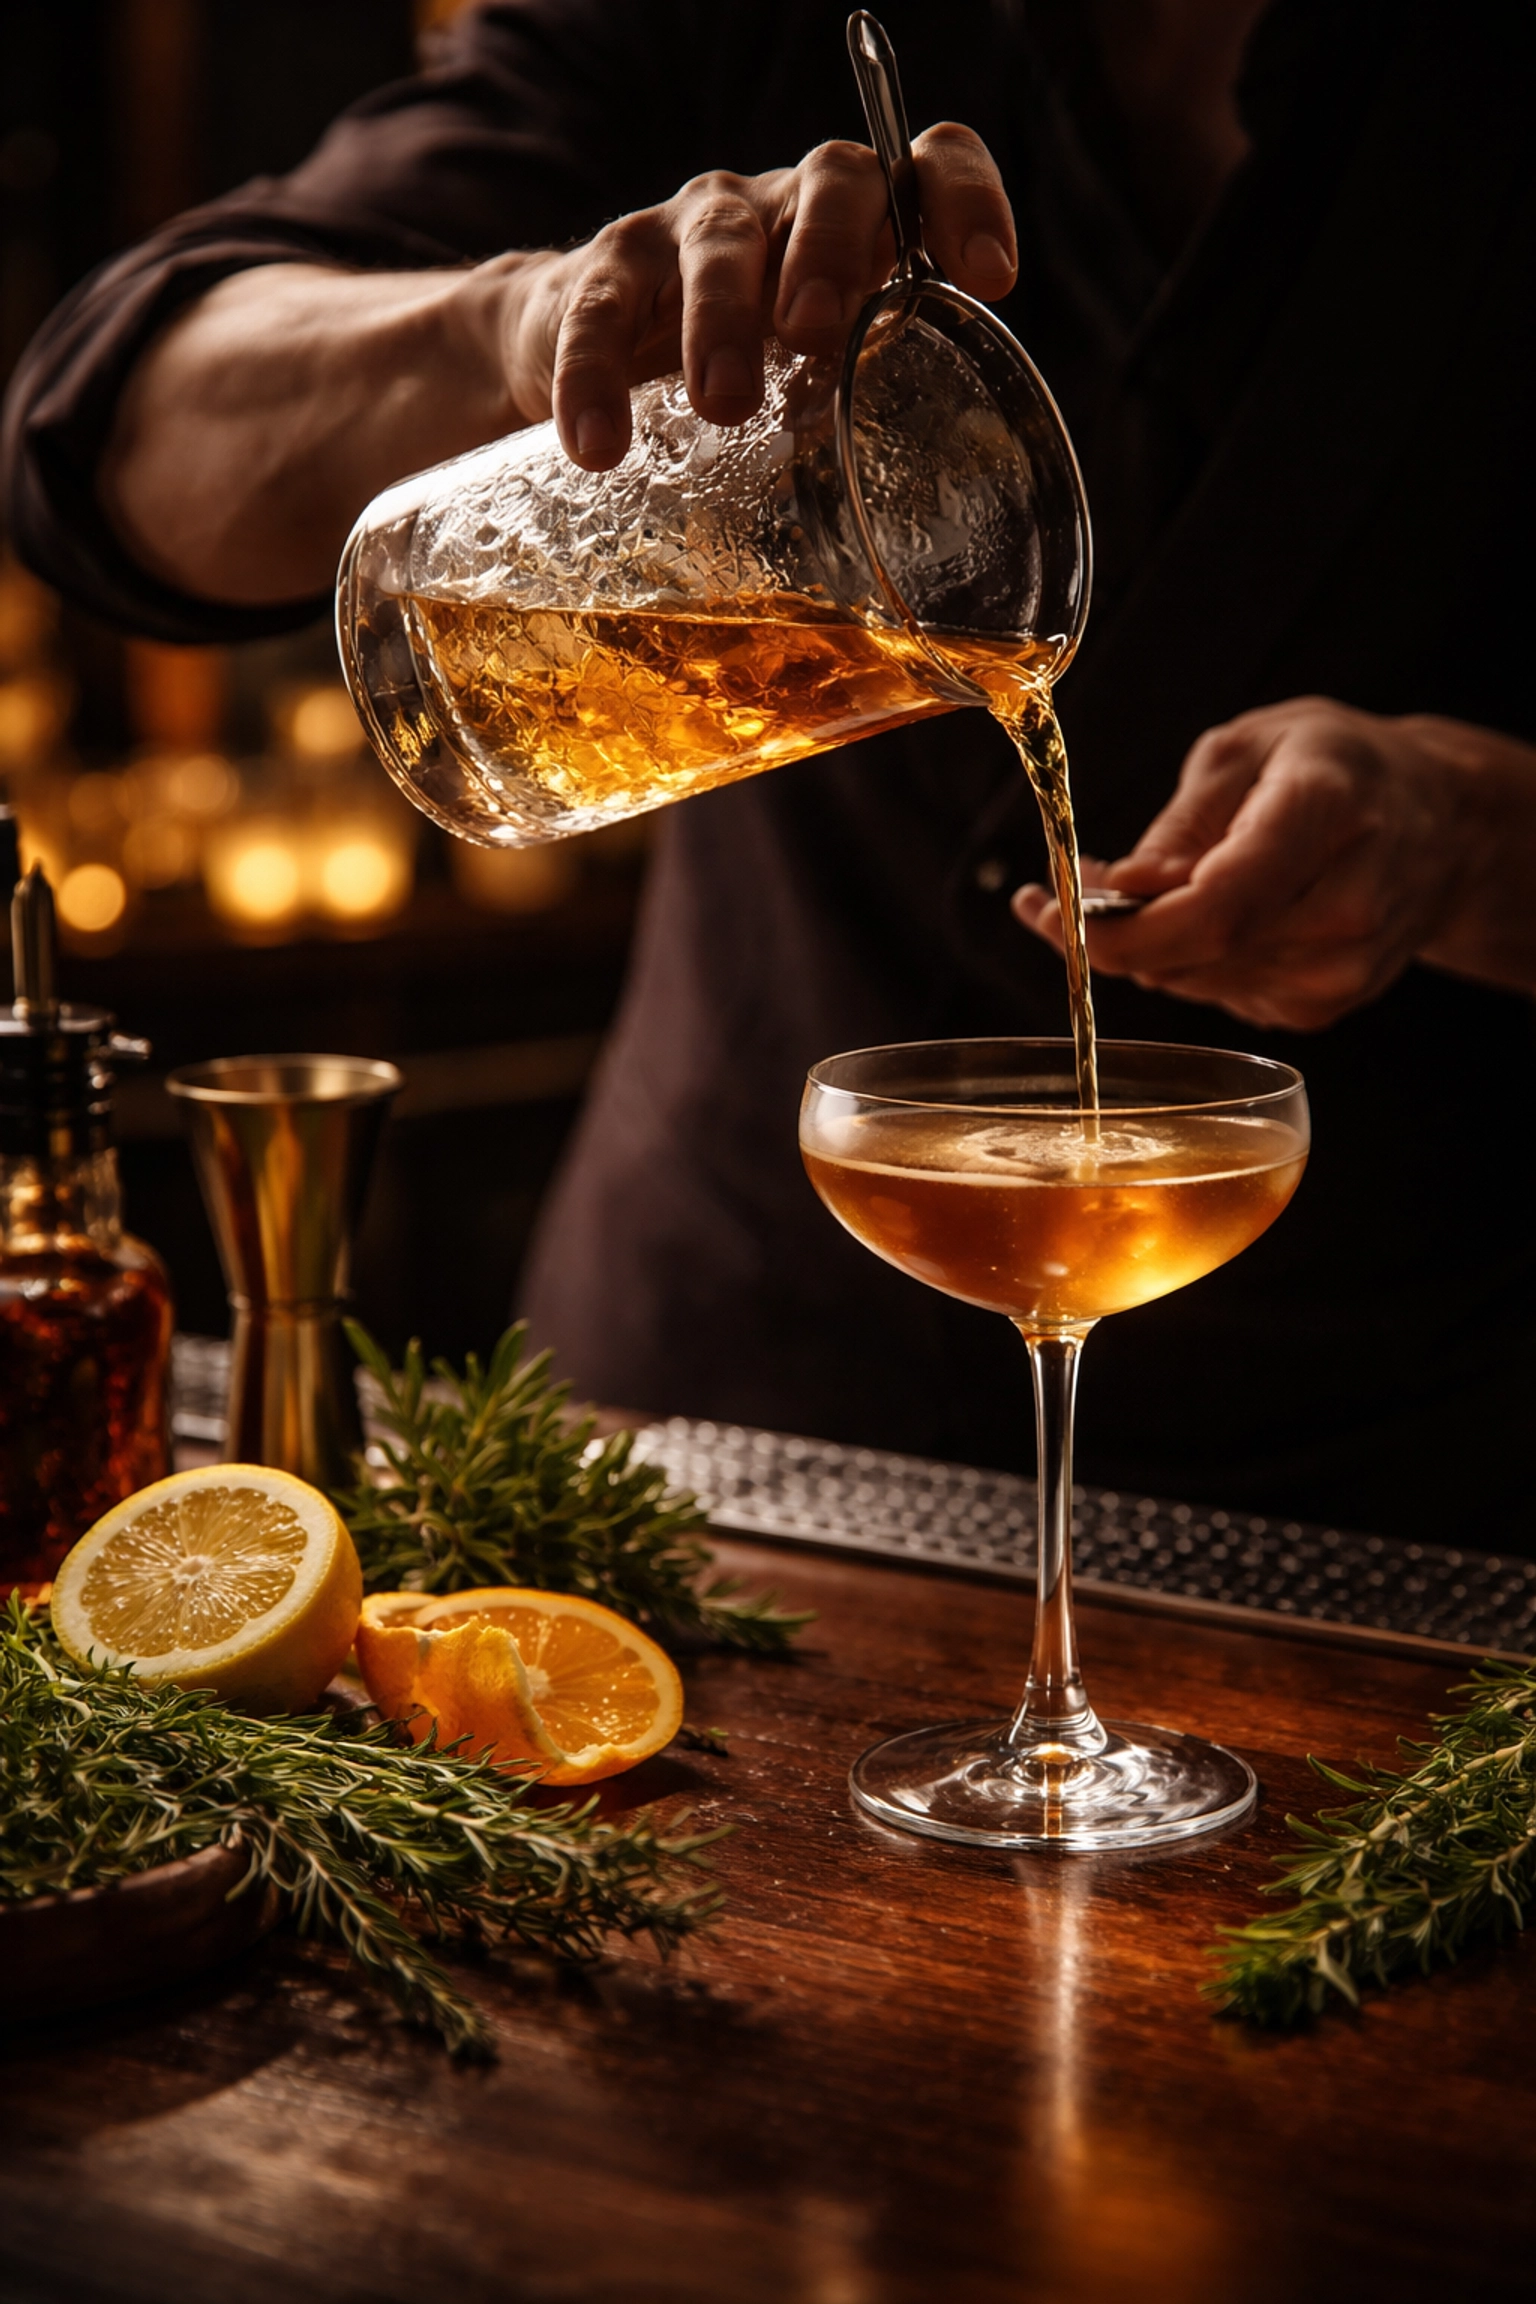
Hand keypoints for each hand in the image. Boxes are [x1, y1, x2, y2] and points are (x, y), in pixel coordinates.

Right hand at [496, 127, 1015, 466]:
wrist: (579, 357)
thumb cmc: (740, 382)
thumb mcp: (814, 397)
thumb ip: (866, 433)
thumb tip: (938, 562)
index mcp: (858, 234)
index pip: (926, 171)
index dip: (966, 202)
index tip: (990, 277)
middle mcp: (785, 209)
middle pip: (833, 179)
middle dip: (831, 249)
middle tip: (815, 331)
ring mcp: (691, 231)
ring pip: (719, 242)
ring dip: (723, 318)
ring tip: (723, 404)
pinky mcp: (603, 274)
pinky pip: (598, 314)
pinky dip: (596, 378)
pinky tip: (599, 446)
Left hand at [1011, 698, 1535, 1029]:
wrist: (1441, 822)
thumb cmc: (1337, 768)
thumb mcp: (1246, 751)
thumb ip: (1179, 827)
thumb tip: (1118, 889)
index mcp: (1326, 817)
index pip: (1215, 907)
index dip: (1123, 926)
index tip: (1055, 907)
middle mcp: (1346, 907)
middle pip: (1197, 954)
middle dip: (1113, 932)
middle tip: (1063, 895)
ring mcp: (1342, 970)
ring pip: (1196, 982)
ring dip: (1144, 948)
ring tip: (1131, 896)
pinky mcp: (1325, 1006)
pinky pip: (1218, 996)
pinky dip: (1185, 964)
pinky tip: (1195, 919)